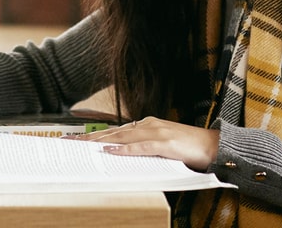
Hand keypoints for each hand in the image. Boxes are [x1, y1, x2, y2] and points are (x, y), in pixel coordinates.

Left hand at [73, 116, 220, 170]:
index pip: (114, 131)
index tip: (74, 139)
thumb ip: (143, 149)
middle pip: (112, 132)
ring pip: (121, 137)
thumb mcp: (161, 148)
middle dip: (88, 137)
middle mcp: (148, 125)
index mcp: (146, 125)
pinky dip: (124, 149)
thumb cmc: (189, 148)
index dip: (93, 135)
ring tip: (81, 146)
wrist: (214, 146)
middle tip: (68, 142)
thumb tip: (121, 156)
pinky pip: (140, 147)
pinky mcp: (165, 143)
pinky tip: (110, 151)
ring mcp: (156, 132)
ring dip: (99, 142)